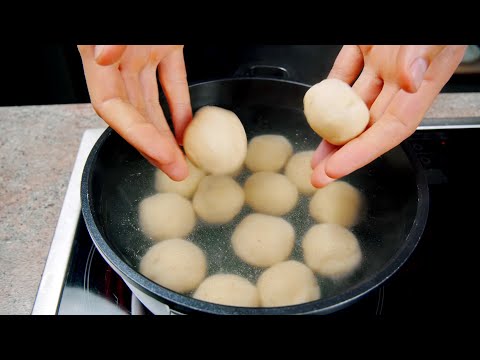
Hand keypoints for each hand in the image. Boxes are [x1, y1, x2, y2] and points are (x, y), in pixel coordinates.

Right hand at [77, 45, 191, 180]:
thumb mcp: (113, 25)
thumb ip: (109, 39)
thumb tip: (103, 55)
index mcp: (99, 55)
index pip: (112, 107)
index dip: (136, 136)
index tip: (162, 155)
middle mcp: (120, 60)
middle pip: (133, 114)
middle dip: (154, 146)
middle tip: (174, 170)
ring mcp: (143, 54)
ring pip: (153, 103)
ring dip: (166, 133)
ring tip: (180, 160)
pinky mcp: (165, 45)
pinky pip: (172, 80)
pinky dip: (180, 106)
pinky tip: (185, 129)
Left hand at [311, 45, 466, 186]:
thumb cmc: (439, 11)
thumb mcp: (433, 32)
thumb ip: (421, 53)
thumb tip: (408, 79)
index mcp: (422, 82)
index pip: (390, 129)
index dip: (362, 152)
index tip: (336, 169)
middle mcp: (400, 78)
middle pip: (367, 125)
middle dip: (342, 152)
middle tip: (318, 175)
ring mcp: (381, 62)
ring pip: (353, 104)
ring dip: (333, 128)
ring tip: (315, 152)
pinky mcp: (366, 45)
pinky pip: (345, 72)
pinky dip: (332, 89)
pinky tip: (319, 107)